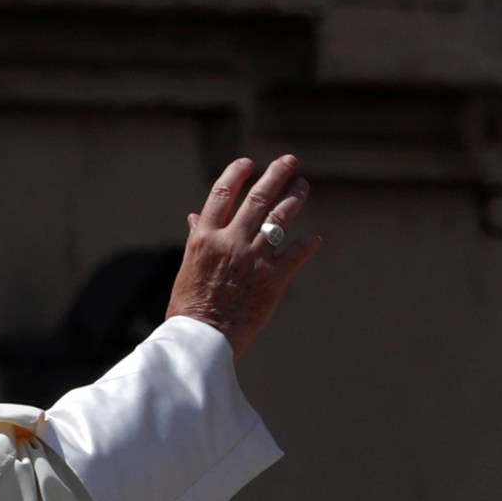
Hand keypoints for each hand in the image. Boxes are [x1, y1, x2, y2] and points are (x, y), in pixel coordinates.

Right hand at [165, 155, 321, 358]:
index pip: (222, 193)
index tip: (248, 163)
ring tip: (303, 185)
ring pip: (280, 218)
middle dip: (276, 175)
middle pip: (257, 198)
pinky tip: (314, 238)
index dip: (237, 173)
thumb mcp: (188, 267)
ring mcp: (253, 260)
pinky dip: (307, 243)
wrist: (202, 338)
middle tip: (289, 161)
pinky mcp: (273, 280)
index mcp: (204, 238)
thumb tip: (195, 216)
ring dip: (295, 197)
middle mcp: (229, 242)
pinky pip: (296, 253)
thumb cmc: (189, 305)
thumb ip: (197, 238)